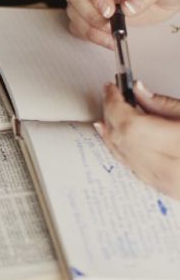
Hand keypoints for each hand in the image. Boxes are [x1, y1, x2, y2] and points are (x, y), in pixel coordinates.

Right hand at [65, 0, 179, 48]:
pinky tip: (108, 37)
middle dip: (91, 11)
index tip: (109, 11)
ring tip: (115, 33)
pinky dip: (89, 33)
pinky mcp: (88, 3)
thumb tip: (128, 5)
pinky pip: (77, 20)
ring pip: (73, 6)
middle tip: (112, 24)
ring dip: (90, 25)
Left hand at [95, 82, 179, 199]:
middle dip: (111, 113)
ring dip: (111, 131)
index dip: (115, 103)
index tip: (112, 88)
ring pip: (124, 155)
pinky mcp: (166, 191)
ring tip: (108, 111)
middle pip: (123, 138)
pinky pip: (133, 168)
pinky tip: (114, 137)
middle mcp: (172, 170)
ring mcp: (168, 185)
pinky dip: (120, 149)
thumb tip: (138, 91)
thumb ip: (165, 105)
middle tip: (110, 94)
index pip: (131, 123)